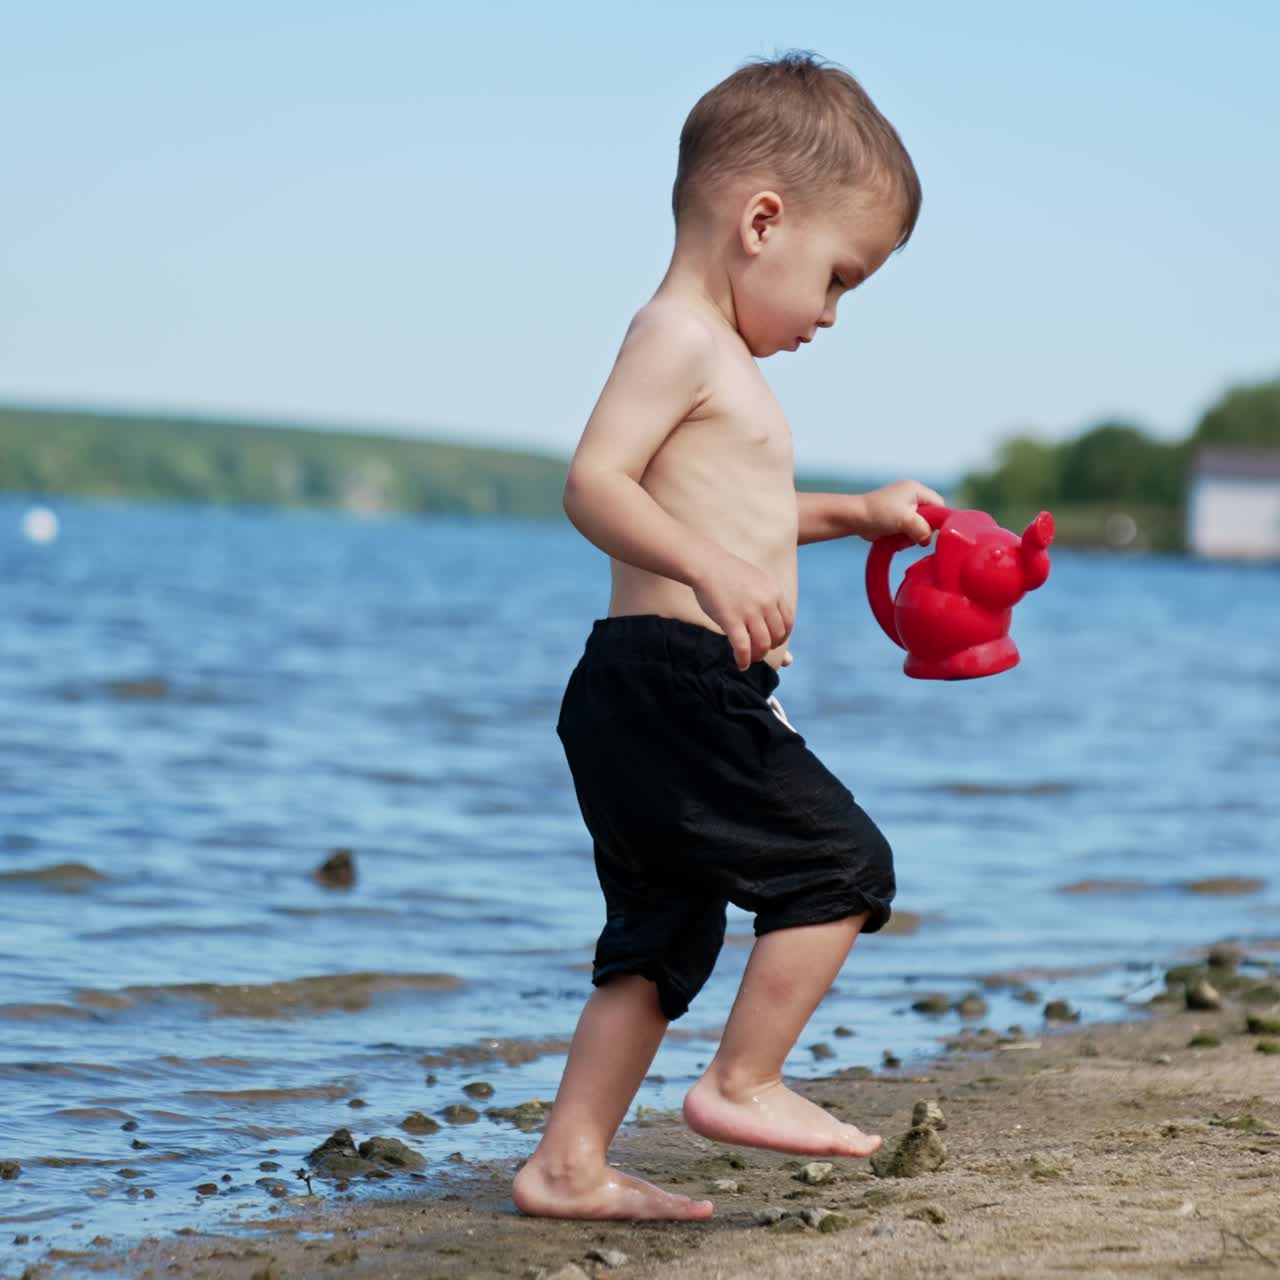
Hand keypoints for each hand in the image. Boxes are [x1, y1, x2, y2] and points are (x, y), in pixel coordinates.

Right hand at [692, 549, 793, 670]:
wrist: (707, 565)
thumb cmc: (730, 575)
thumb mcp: (758, 582)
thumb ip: (771, 603)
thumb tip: (779, 619)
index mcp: (775, 592)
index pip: (788, 622)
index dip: (782, 636)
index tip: (773, 640)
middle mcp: (766, 603)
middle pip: (777, 636)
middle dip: (770, 647)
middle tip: (759, 649)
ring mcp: (749, 612)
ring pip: (762, 644)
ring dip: (758, 656)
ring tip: (751, 658)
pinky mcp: (732, 620)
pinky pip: (743, 647)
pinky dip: (744, 660)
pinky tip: (741, 664)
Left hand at [858, 480, 945, 544]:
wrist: (853, 518)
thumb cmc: (879, 513)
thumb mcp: (906, 519)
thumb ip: (922, 529)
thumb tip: (927, 541)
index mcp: (916, 490)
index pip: (939, 504)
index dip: (938, 520)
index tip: (930, 532)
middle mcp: (911, 497)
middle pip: (929, 518)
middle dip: (920, 531)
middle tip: (911, 536)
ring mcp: (902, 508)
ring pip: (918, 528)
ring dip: (910, 537)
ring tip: (898, 539)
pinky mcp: (894, 520)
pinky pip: (907, 532)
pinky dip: (902, 538)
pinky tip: (894, 541)